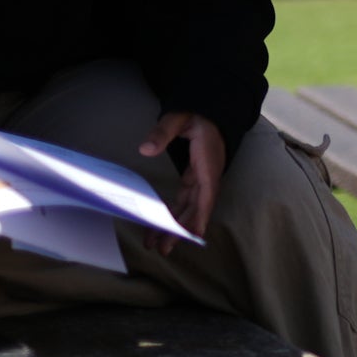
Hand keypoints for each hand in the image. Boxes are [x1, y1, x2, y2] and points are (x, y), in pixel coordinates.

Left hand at [137, 112, 227, 251]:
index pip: (207, 193)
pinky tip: (163, 224)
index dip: (201, 215)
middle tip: (163, 249)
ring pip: (191, 206)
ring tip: (157, 244)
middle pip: (197, 207)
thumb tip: (145, 149)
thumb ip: (163, 132)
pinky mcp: (195, 176)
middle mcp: (208, 174)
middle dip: (181, 229)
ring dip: (176, 225)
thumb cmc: (197, 112)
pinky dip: (176, 213)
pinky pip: (187, 199)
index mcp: (208, 162)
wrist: (211, 108)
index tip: (194, 235)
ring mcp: (203, 177)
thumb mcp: (179, 118)